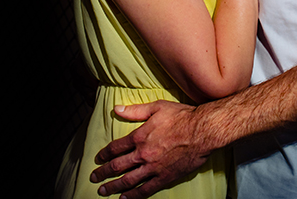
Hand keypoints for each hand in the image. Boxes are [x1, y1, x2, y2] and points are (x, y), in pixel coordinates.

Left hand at [90, 101, 210, 198]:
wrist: (203, 132)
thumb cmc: (182, 117)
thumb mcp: (157, 107)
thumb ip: (135, 111)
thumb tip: (117, 109)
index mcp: (139, 137)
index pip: (115, 148)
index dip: (104, 154)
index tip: (97, 159)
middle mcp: (143, 154)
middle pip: (117, 166)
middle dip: (103, 173)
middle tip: (94, 178)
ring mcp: (153, 168)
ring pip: (128, 181)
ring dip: (113, 187)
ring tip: (103, 191)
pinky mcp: (165, 177)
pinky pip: (146, 189)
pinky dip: (134, 196)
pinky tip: (125, 198)